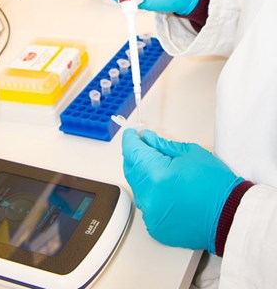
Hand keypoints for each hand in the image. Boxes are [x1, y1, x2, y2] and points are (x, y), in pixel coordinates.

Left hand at [122, 129, 242, 252]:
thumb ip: (162, 145)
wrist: (230, 217)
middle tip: (147, 148)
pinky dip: (151, 194)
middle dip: (136, 155)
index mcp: (156, 174)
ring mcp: (150, 214)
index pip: (131, 151)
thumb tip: (147, 139)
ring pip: (136, 187)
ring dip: (143, 175)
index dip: (130, 139)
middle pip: (130, 168)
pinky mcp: (154, 227)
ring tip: (161, 170)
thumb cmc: (216, 185)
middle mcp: (148, 196)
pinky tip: (166, 190)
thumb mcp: (190, 153)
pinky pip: (145, 204)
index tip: (132, 134)